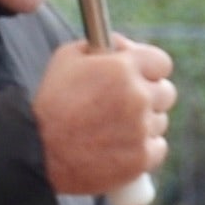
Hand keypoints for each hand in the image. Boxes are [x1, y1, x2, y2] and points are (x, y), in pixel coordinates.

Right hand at [39, 37, 177, 196]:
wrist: (38, 149)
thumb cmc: (51, 101)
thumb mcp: (67, 58)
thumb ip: (100, 45)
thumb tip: (124, 47)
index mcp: (123, 68)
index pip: (162, 62)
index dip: (150, 68)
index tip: (141, 75)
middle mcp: (138, 96)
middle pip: (166, 93)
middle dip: (150, 95)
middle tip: (128, 103)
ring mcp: (141, 129)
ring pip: (160, 122)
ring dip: (144, 123)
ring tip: (115, 128)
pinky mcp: (141, 158)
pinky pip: (157, 148)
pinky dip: (144, 148)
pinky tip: (122, 146)